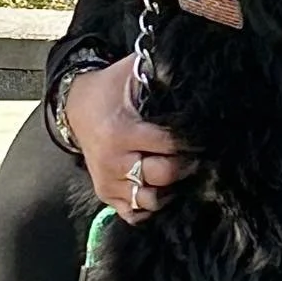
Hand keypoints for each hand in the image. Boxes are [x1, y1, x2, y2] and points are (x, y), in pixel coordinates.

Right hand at [65, 55, 196, 224]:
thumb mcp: (131, 72)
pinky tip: (160, 190)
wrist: (75, 107)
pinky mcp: (106, 194)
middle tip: (198, 156)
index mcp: (122, 133)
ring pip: (149, 200)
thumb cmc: (110, 89)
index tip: (206, 136)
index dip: (191, 141)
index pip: (168, 145)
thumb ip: (158, 70)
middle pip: (162, 176)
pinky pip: (133, 213)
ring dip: (169, 190)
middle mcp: (113, 162)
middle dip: (186, 166)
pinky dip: (149, 207)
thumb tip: (189, 66)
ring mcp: (108, 181)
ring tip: (180, 174)